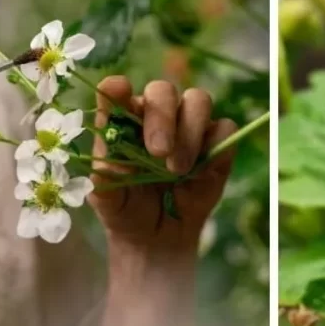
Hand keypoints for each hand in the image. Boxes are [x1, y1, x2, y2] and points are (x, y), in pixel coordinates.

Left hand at [86, 77, 236, 255]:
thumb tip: (99, 171)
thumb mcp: (108, 201)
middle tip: (159, 152)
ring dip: (190, 132)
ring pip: (199, 101)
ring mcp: (189, 125)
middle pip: (163, 91)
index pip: (116, 93)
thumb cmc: (126, 208)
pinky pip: (225, 128)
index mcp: (122, 120)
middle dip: (162, 117)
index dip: (116, 89)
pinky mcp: (216, 143)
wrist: (158, 236)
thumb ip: (103, 182)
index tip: (118, 91)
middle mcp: (156, 115)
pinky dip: (216, 147)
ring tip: (178, 170)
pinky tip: (201, 173)